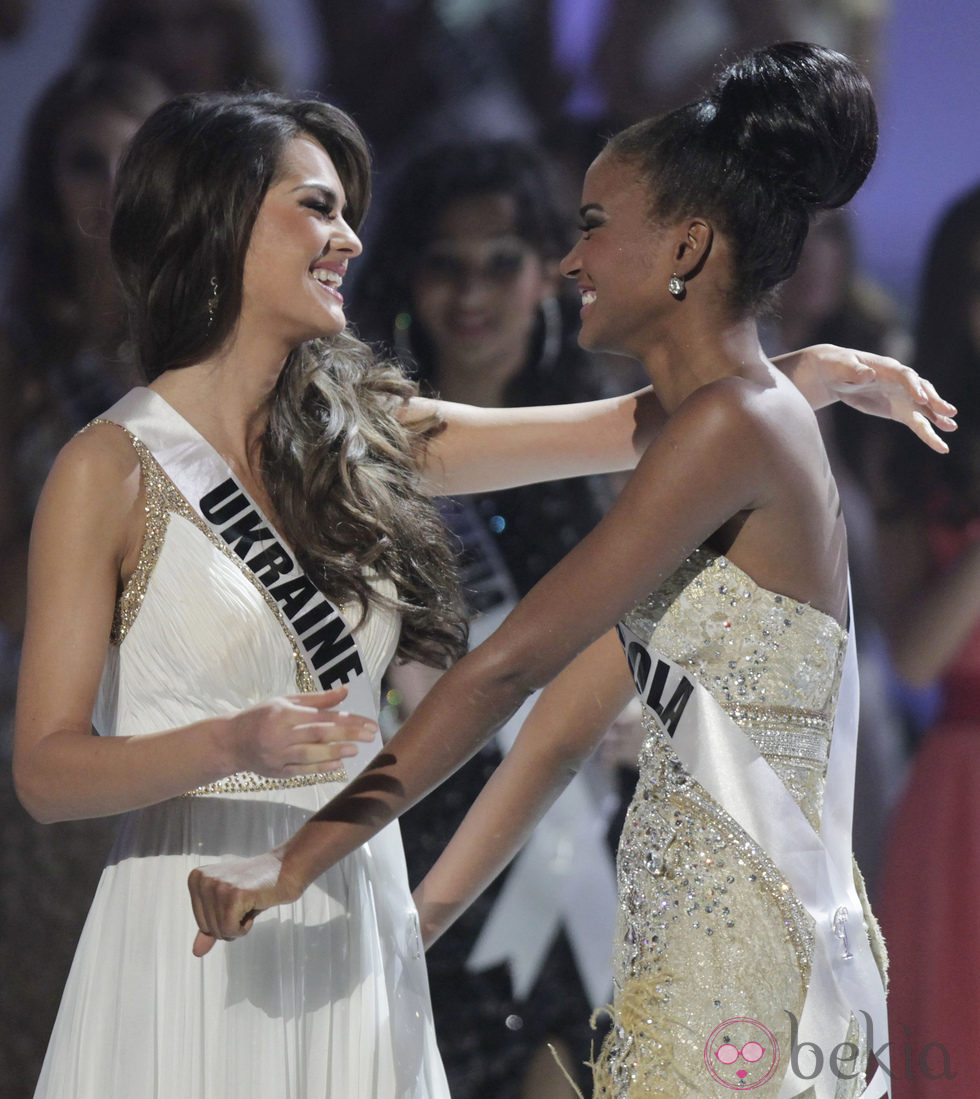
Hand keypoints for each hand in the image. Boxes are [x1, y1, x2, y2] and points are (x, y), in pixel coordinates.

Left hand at [189, 848, 301, 955]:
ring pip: (219, 932)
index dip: (223, 920)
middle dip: (231, 924)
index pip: (201, 923)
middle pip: (208, 928)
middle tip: (247, 901)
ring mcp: (218, 885)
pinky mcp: (234, 894)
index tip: (238, 899)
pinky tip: (255, 904)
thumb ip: (211, 926)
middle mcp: (203, 879)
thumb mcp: (229, 905)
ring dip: (239, 925)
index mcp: (197, 877)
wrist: (287, 868)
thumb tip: (197, 952)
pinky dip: (245, 927)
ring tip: (252, 901)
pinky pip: (230, 930)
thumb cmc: (258, 887)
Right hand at [222, 687, 377, 777]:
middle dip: (348, 735)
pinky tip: (337, 764)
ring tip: (356, 750)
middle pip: (319, 734)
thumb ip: (317, 699)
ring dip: (336, 752)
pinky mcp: (276, 772)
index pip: (322, 716)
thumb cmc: (261, 716)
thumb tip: (345, 691)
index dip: (348, 720)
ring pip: (311, 754)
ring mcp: (277, 755)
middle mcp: (280, 734)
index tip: (368, 722)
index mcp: (283, 713)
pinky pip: (302, 770)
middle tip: (370, 735)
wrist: (230, 741)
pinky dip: (321, 767)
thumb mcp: (285, 701)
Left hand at [783, 344, 956, 451]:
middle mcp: (900, 382)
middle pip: (922, 390)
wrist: (835, 374)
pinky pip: (916, 422)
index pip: (906, 376)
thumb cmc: (837, 366)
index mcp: (888, 368)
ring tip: (951, 428)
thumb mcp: (841, 367)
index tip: (920, 398)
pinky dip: (927, 432)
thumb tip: (867, 374)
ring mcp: (902, 396)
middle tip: (948, 413)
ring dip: (937, 418)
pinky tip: (939, 444)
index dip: (913, 386)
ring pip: (923, 408)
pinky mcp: (899, 411)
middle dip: (934, 401)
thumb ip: (855, 371)